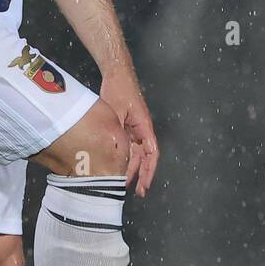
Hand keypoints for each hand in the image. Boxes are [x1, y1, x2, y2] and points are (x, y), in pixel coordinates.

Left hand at [99, 68, 159, 196]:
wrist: (117, 73)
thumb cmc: (119, 89)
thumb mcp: (115, 111)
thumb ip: (115, 131)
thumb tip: (113, 152)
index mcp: (144, 127)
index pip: (151, 153)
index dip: (149, 171)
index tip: (145, 185)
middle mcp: (142, 130)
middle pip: (144, 157)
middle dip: (141, 175)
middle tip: (137, 192)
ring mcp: (134, 128)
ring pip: (135, 153)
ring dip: (132, 168)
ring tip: (124, 185)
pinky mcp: (126, 126)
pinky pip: (128, 145)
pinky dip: (125, 157)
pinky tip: (117, 166)